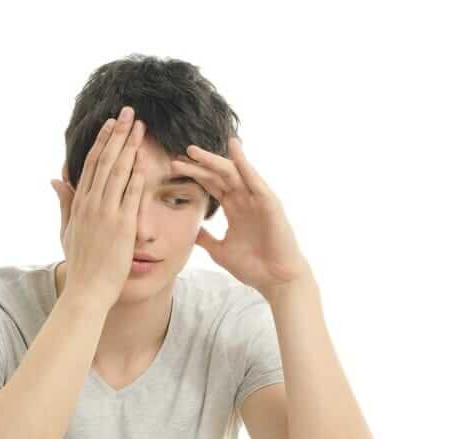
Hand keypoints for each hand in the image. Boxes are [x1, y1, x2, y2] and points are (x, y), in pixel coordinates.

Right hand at [50, 106, 145, 307]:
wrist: (86, 289)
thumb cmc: (80, 264)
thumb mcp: (67, 230)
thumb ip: (64, 202)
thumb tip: (55, 179)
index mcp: (79, 203)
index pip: (92, 164)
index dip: (102, 141)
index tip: (111, 123)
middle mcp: (91, 204)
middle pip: (106, 160)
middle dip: (118, 134)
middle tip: (128, 112)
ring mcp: (106, 213)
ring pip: (118, 172)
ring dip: (129, 146)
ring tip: (139, 127)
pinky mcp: (121, 226)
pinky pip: (130, 195)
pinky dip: (136, 175)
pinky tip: (143, 158)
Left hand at [172, 137, 309, 297]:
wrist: (276, 280)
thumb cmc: (253, 267)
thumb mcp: (220, 251)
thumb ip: (206, 238)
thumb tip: (190, 231)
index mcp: (234, 209)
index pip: (211, 185)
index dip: (194, 175)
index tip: (174, 168)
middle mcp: (245, 200)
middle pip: (218, 175)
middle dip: (199, 165)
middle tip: (178, 155)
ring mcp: (257, 199)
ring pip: (232, 172)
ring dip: (213, 160)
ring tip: (193, 150)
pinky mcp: (269, 202)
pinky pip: (254, 178)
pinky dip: (244, 162)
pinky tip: (234, 147)